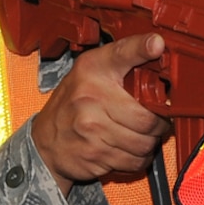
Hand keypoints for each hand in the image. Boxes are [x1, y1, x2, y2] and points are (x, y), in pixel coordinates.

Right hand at [29, 33, 171, 193]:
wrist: (45, 141)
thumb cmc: (74, 105)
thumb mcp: (90, 73)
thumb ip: (122, 63)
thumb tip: (158, 50)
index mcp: (92, 70)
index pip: (121, 54)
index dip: (141, 48)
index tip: (156, 43)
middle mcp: (91, 96)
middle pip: (147, 118)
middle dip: (158, 124)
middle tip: (156, 122)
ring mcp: (91, 128)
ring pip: (144, 143)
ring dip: (149, 143)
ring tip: (140, 136)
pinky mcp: (95, 154)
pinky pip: (134, 161)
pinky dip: (138, 159)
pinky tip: (128, 149)